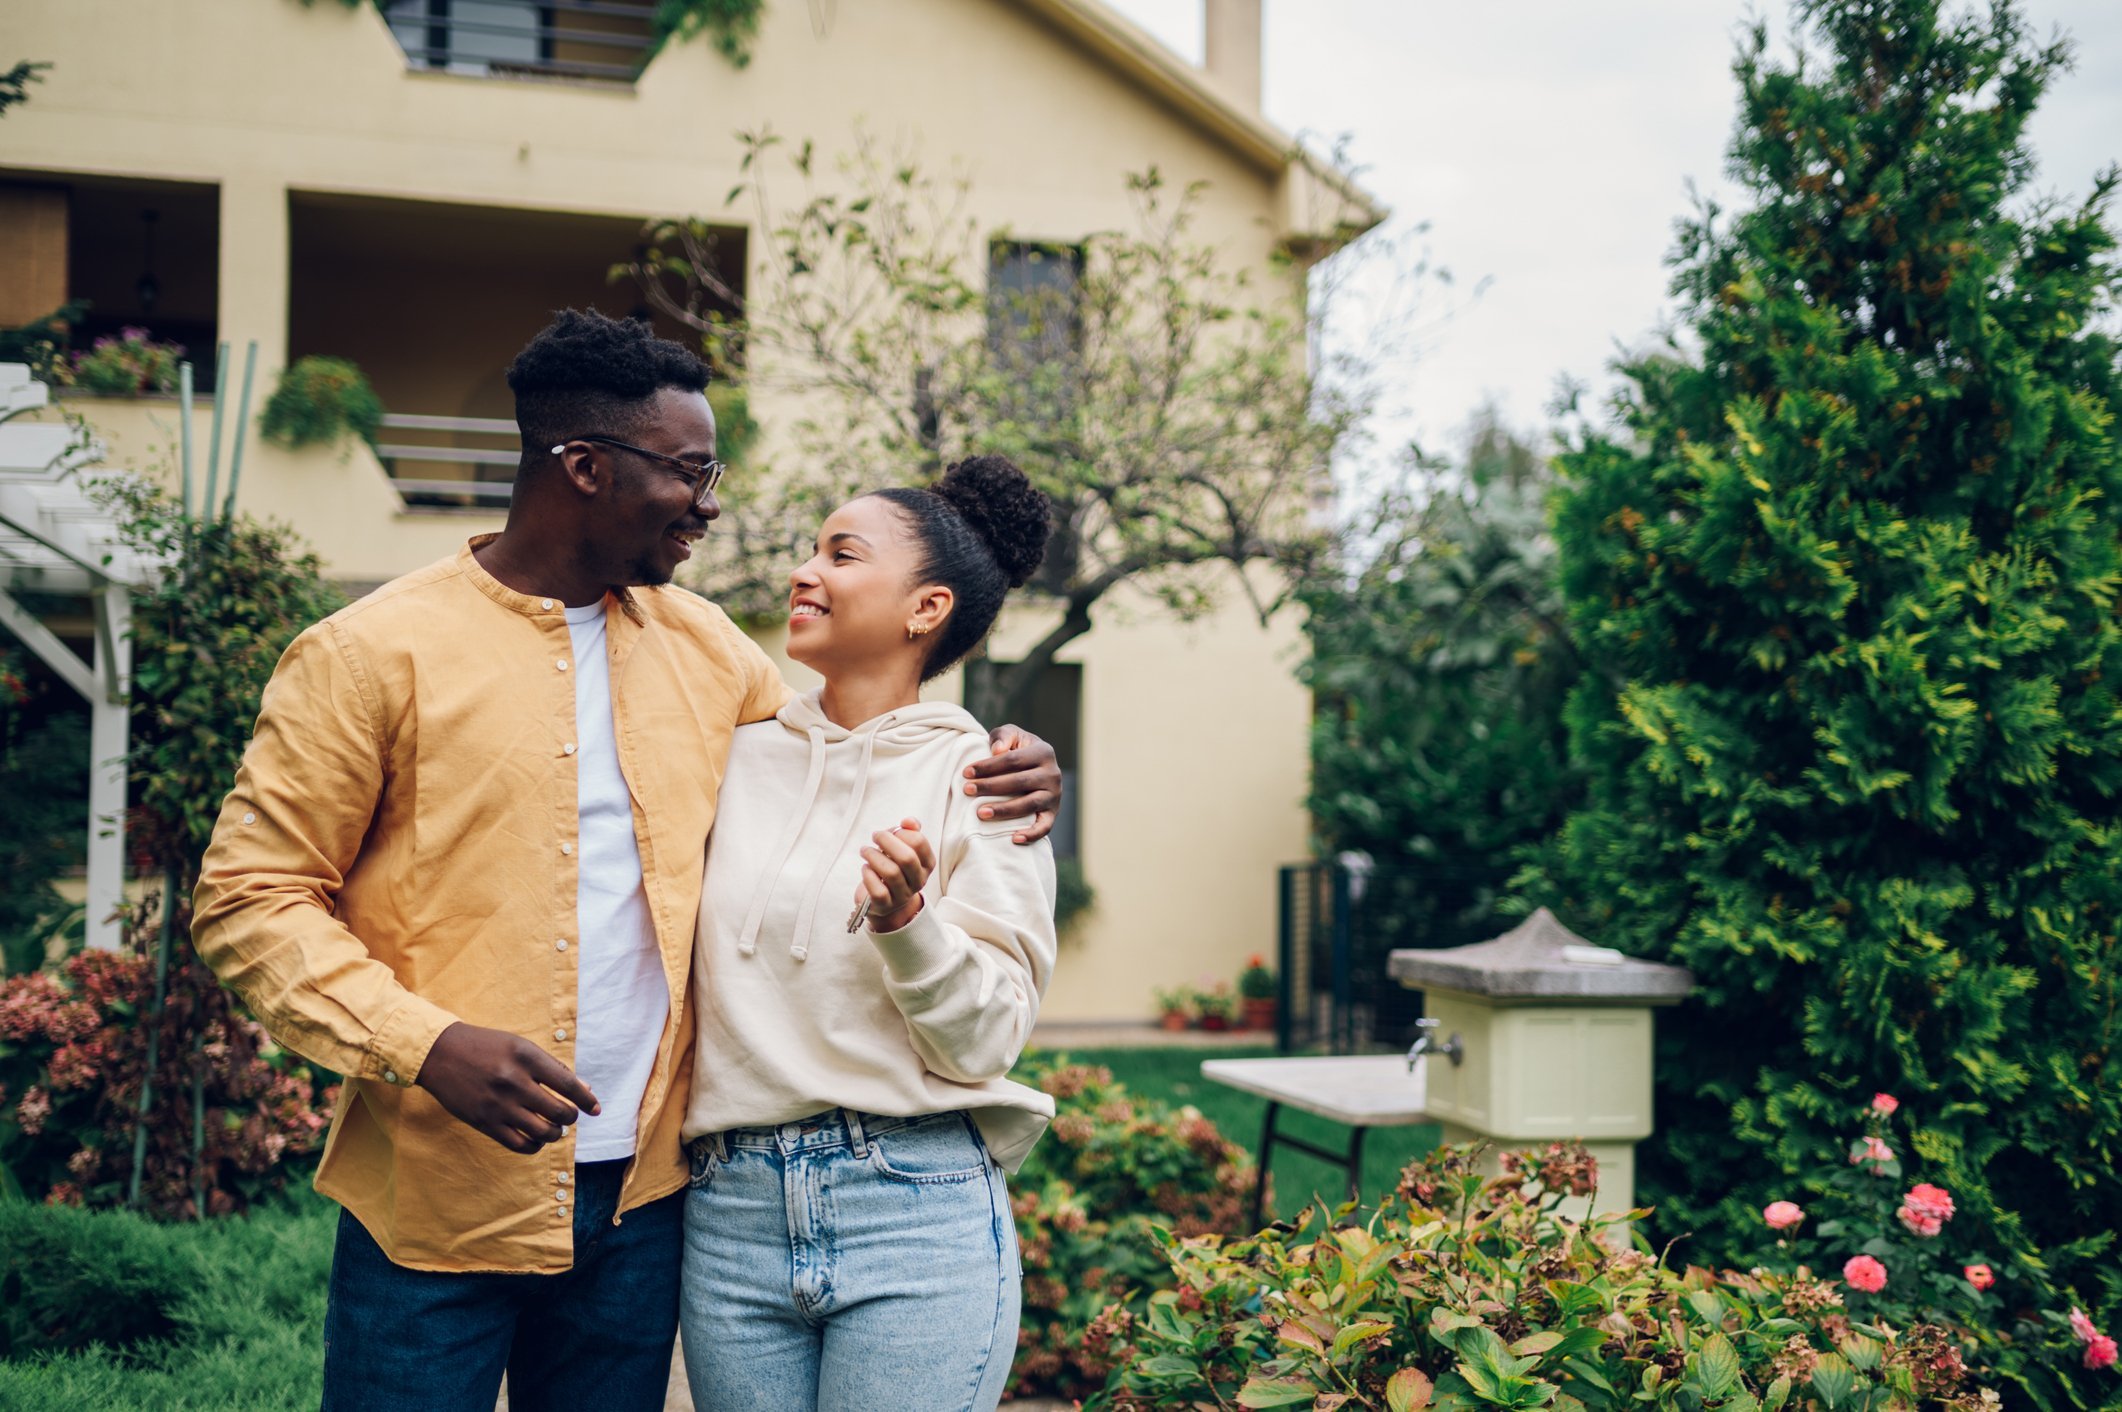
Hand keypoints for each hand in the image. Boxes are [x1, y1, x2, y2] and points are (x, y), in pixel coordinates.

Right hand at [415, 1022, 600, 1154]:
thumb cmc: (487, 1047)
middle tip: (568, 1115)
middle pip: (559, 1112)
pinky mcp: (484, 1122)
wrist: (440, 1053)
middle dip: (570, 1117)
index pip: (568, 1085)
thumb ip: (552, 1068)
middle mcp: (514, 1081)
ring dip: (556, 1133)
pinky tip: (537, 1138)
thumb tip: (585, 1090)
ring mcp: (498, 1105)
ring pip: (543, 1132)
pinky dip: (535, 1145)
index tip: (595, 1109)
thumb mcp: (521, 1047)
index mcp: (526, 1057)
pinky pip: (519, 1145)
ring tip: (554, 1127)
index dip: (587, 1101)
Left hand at [857, 818, 935, 932]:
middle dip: (887, 842)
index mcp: (926, 864)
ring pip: (891, 873)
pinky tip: (866, 868)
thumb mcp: (903, 848)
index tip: (890, 832)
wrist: (885, 901)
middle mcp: (918, 881)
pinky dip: (868, 875)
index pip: (919, 842)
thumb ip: (908, 831)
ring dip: (873, 856)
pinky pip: (878, 890)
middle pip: (907, 858)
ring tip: (865, 851)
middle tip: (875, 836)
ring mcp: (902, 895)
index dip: (901, 832)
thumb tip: (908, 821)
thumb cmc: (893, 867)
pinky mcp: (885, 905)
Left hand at [967, 725, 1060, 843]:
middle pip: (1019, 782)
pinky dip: (1031, 834)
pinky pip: (1045, 827)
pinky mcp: (1053, 813)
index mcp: (1044, 751)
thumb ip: (1003, 736)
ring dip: (1004, 810)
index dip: (988, 766)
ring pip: (1029, 805)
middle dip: (990, 787)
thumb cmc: (1017, 750)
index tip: (966, 773)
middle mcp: (1053, 774)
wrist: (1036, 767)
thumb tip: (996, 750)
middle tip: (967, 790)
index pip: (1013, 760)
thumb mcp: (1011, 736)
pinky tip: (1013, 838)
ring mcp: (1055, 795)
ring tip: (980, 812)